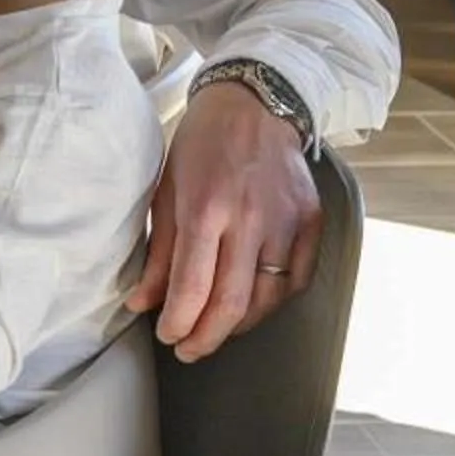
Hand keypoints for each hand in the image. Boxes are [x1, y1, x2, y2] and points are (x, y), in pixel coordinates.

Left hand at [130, 82, 320, 360]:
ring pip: (268, 298)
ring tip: (213, 330)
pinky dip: (271, 302)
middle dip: (206, 337)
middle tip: (187, 349)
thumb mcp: (167, 191)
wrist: (255, 106)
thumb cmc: (201, 146)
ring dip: (238, 326)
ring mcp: (288, 222)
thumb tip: (142, 303)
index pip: (194, 286)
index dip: (179, 322)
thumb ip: (159, 252)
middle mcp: (251, 219)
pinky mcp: (312, 222)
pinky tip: (249, 306)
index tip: (167, 336)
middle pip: (233, 303)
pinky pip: (296, 280)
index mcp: (207, 208)